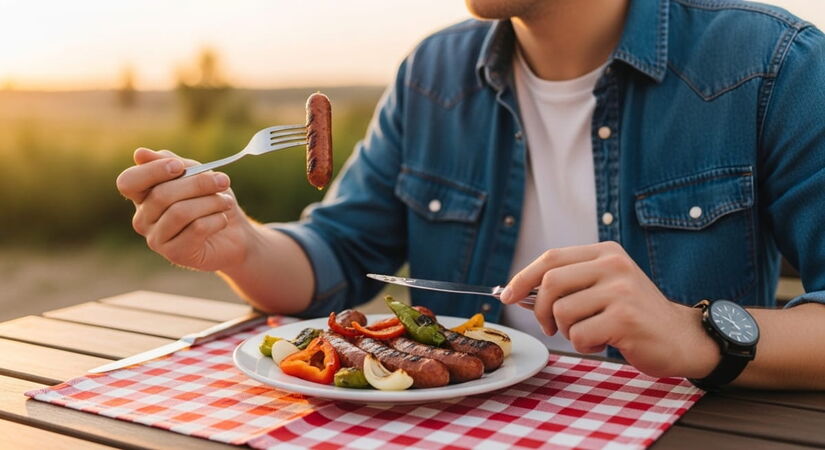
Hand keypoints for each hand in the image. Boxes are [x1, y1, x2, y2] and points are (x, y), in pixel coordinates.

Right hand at [116, 148, 254, 271]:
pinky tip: (223, 219)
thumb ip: (171, 163)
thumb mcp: (195, 174)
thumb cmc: (210, 199)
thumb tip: (139, 154)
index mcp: (142, 196)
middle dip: (197, 184)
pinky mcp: (176, 254)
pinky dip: (215, 219)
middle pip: (161, 195)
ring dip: (210, 202)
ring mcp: (156, 239)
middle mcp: (143, 219)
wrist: (234, 233)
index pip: (128, 182)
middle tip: (223, 181)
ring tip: (226, 201)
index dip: (152, 171)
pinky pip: (196, 229)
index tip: (180, 166)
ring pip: (180, 212)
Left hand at [500, 241, 719, 377]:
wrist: (682, 337)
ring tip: (591, 332)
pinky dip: (585, 345)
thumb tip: (516, 292)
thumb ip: (569, 283)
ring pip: (563, 312)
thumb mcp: (604, 286)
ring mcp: (621, 291)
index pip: (551, 258)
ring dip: (568, 331)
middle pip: (550, 283)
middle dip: (541, 310)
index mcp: (605, 253)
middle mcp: (613, 265)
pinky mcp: (625, 318)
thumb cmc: (634, 315)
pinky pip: (580, 335)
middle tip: (552, 327)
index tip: (507, 296)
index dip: (523, 277)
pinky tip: (605, 342)